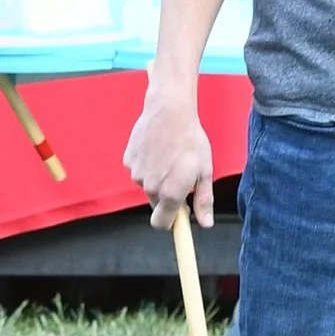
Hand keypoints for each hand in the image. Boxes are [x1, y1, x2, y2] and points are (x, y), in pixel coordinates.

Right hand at [126, 80, 216, 225]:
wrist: (169, 111)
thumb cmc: (190, 140)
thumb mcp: (204, 171)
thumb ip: (204, 200)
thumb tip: (206, 223)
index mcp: (170, 194)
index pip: (162, 224)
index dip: (172, 223)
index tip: (181, 215)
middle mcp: (150, 188)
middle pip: (157, 204)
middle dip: (168, 196)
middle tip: (181, 176)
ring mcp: (137, 174)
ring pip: (148, 186)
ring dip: (158, 178)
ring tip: (170, 156)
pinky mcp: (128, 161)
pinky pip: (139, 171)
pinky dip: (148, 165)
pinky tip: (158, 149)